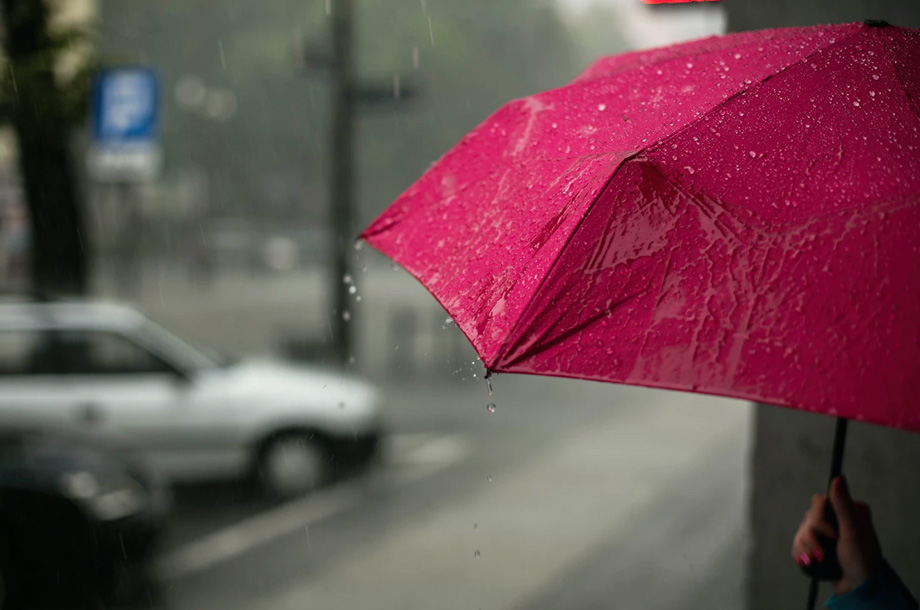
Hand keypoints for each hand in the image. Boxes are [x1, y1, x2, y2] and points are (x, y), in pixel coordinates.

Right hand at [792, 476, 882, 595]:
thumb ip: (843, 506)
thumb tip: (838, 477)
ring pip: (801, 530)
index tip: (831, 534)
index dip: (819, 519)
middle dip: (812, 537)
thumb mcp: (853, 533)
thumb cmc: (861, 561)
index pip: (819, 502)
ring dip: (806, 547)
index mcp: (849, 510)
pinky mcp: (818, 544)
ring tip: (816, 560)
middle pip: (808, 518)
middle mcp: (836, 518)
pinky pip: (798, 542)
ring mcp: (826, 532)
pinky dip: (801, 552)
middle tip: (823, 552)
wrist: (857, 587)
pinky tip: (808, 561)